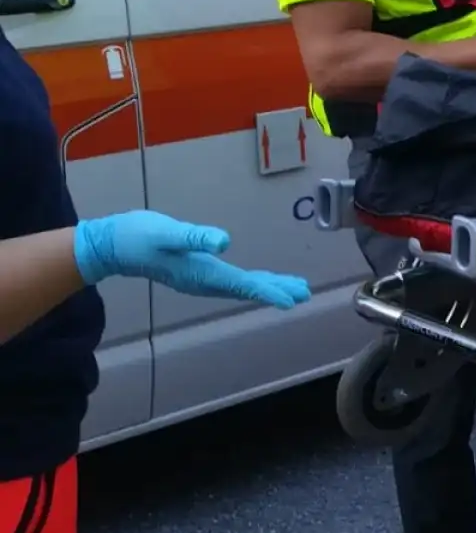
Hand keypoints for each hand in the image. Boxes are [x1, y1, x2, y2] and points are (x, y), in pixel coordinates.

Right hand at [74, 211, 311, 308]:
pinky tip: (259, 282)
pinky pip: (232, 283)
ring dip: (267, 288)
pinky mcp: (196, 273)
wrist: (112, 246)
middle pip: (248, 289)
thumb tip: (223, 242)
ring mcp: (199, 279)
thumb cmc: (139, 236)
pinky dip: (251, 284)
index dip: (270, 292)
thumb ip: (194, 237)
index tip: (293, 300)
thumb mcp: (167, 232)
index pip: (243, 285)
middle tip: (305, 293)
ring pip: (241, 287)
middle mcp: (204, 281)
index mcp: (202, 273)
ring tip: (293, 289)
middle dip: (277, 290)